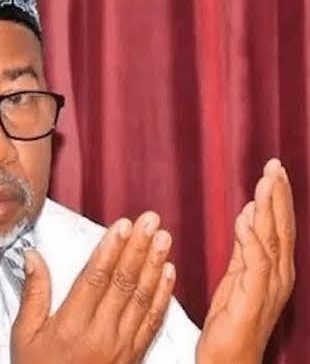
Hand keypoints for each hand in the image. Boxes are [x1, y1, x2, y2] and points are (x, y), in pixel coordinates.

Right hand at [11, 212, 176, 363]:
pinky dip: (163, 296)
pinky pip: (152, 322)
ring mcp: (122, 345)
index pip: (96, 278)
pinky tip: (169, 275)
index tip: (122, 225)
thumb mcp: (25, 335)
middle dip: (138, 247)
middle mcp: (101, 333)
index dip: (111, 249)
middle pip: (123, 283)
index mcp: (71, 325)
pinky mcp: (134, 355)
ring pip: (143, 298)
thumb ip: (33, 294)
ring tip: (163, 239)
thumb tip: (33, 257)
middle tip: (149, 221)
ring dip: (155, 265)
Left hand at [197, 159, 295, 363]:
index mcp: (274, 270)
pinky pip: (255, 262)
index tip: (272, 171)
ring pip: (271, 240)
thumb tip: (247, 215)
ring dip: (268, 208)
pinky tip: (246, 217)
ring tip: (265, 181)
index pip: (278, 227)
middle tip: (274, 165)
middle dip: (278, 195)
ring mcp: (269, 288)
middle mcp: (278, 276)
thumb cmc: (232, 322)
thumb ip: (244, 248)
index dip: (277, 199)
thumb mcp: (237, 278)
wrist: (229, 361)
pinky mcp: (253, 298)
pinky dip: (252, 238)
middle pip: (280, 228)